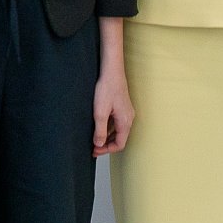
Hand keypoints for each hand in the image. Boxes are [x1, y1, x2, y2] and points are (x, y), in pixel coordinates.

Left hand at [93, 17, 132, 155]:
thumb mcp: (100, 113)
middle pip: (120, 138)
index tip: (95, 151)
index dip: (107, 150)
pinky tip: (99, 125)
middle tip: (93, 147)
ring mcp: (126, 111)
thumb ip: (100, 131)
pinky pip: (117, 122)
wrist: (111, 71)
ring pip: (118, 130)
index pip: (120, 144)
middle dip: (107, 144)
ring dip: (107, 136)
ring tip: (94, 138)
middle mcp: (129, 118)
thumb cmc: (107, 88)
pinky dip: (109, 128)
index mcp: (126, 122)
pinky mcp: (122, 106)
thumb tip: (99, 144)